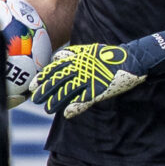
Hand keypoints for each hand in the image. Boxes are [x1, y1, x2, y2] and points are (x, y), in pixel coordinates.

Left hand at [29, 32, 164, 118]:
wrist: (132, 58)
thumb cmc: (110, 56)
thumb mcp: (89, 51)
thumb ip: (73, 56)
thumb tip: (58, 58)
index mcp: (79, 58)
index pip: (56, 68)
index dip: (43, 77)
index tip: (33, 85)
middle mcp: (82, 67)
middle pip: (59, 80)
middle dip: (45, 89)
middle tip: (35, 98)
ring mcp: (91, 79)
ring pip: (68, 92)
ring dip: (56, 101)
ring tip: (47, 109)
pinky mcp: (100, 89)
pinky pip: (84, 101)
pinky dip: (75, 108)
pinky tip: (67, 114)